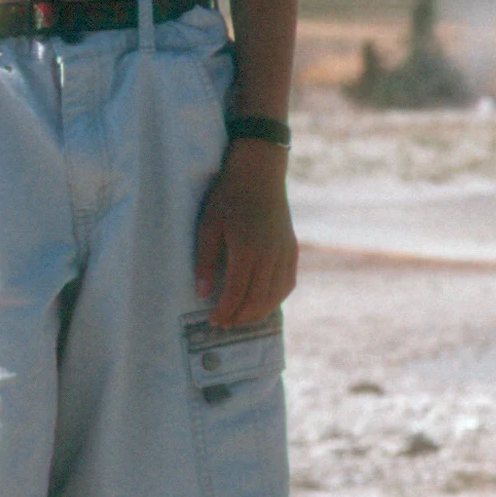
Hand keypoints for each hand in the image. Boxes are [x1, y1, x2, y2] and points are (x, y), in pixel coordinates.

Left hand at [197, 140, 298, 325]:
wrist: (260, 173)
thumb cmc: (228, 196)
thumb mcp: (208, 226)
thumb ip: (206, 262)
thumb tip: (203, 293)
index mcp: (247, 250)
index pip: (237, 294)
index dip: (225, 312)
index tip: (213, 319)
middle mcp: (270, 256)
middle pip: (258, 300)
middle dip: (240, 317)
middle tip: (224, 323)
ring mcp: (284, 253)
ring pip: (275, 295)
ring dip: (258, 312)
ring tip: (241, 317)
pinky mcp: (292, 249)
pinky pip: (287, 283)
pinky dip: (275, 298)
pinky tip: (263, 302)